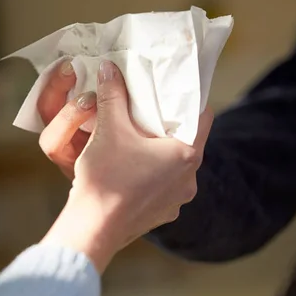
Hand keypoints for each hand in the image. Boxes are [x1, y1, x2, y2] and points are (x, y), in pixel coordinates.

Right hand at [41, 61, 213, 272]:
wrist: (93, 228)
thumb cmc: (107, 178)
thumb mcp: (109, 129)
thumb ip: (113, 95)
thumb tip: (109, 68)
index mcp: (186, 155)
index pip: (203, 116)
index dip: (188, 100)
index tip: (170, 92)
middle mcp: (189, 180)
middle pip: (187, 142)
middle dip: (167, 127)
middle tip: (147, 113)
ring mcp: (176, 201)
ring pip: (174, 167)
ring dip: (159, 154)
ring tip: (135, 142)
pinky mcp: (160, 215)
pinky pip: (162, 188)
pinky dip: (150, 176)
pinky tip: (128, 171)